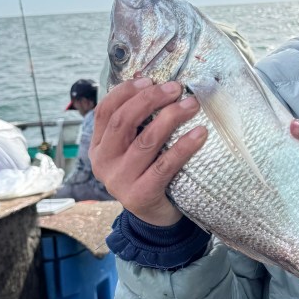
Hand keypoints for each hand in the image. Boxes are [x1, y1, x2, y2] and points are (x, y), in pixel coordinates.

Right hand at [90, 78, 206, 225]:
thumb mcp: (133, 148)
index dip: (125, 92)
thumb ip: (137, 123)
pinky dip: (184, 146)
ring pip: (145, 141)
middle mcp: (103, 163)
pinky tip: (200, 133)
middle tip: (175, 88)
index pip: (104, 111)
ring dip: (170, 117)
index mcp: (98, 147)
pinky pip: (165, 165)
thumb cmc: (147, 173)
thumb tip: (155, 83)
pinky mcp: (141, 195)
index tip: (149, 80)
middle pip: (123, 121)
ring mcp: (120, 181)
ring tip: (191, 104)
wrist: (154, 218)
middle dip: (150, 99)